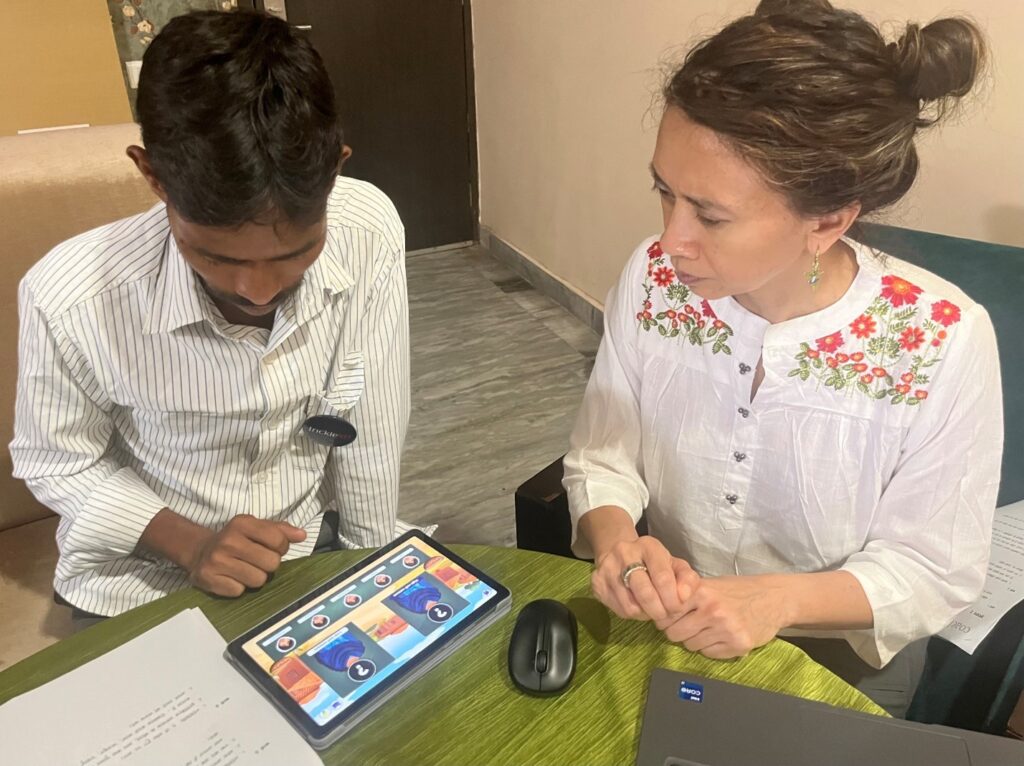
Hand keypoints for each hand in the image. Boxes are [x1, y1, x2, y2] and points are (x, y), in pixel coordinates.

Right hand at [186, 514, 306, 596]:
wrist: (200, 551)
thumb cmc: (236, 539)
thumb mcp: (257, 528)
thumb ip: (281, 530)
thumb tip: (302, 535)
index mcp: (243, 523)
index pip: (279, 540)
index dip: (280, 548)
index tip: (270, 548)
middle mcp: (228, 540)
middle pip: (271, 563)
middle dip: (268, 565)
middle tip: (257, 561)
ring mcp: (217, 560)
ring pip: (258, 580)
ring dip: (255, 577)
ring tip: (244, 569)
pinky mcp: (209, 578)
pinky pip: (239, 591)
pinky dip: (238, 587)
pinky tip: (231, 577)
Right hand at [591, 535, 699, 621]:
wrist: (618, 553)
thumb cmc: (653, 562)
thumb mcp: (674, 565)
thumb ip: (687, 579)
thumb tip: (684, 597)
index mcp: (648, 546)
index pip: (663, 578)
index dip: (673, 599)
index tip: (677, 608)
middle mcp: (624, 552)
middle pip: (645, 593)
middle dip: (659, 611)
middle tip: (665, 615)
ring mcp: (607, 567)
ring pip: (630, 606)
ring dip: (645, 614)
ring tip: (651, 609)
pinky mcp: (596, 582)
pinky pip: (618, 609)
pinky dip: (632, 614)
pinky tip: (637, 605)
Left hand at [654, 575, 790, 658]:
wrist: (774, 598)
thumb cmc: (738, 590)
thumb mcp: (711, 584)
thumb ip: (686, 594)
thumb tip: (658, 608)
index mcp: (701, 591)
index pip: (666, 613)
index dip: (664, 618)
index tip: (668, 618)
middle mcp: (712, 610)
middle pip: (674, 633)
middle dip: (677, 632)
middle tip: (687, 626)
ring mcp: (726, 629)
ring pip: (690, 646)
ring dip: (694, 640)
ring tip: (706, 630)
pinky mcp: (738, 645)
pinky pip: (709, 654)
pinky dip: (710, 648)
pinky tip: (719, 637)